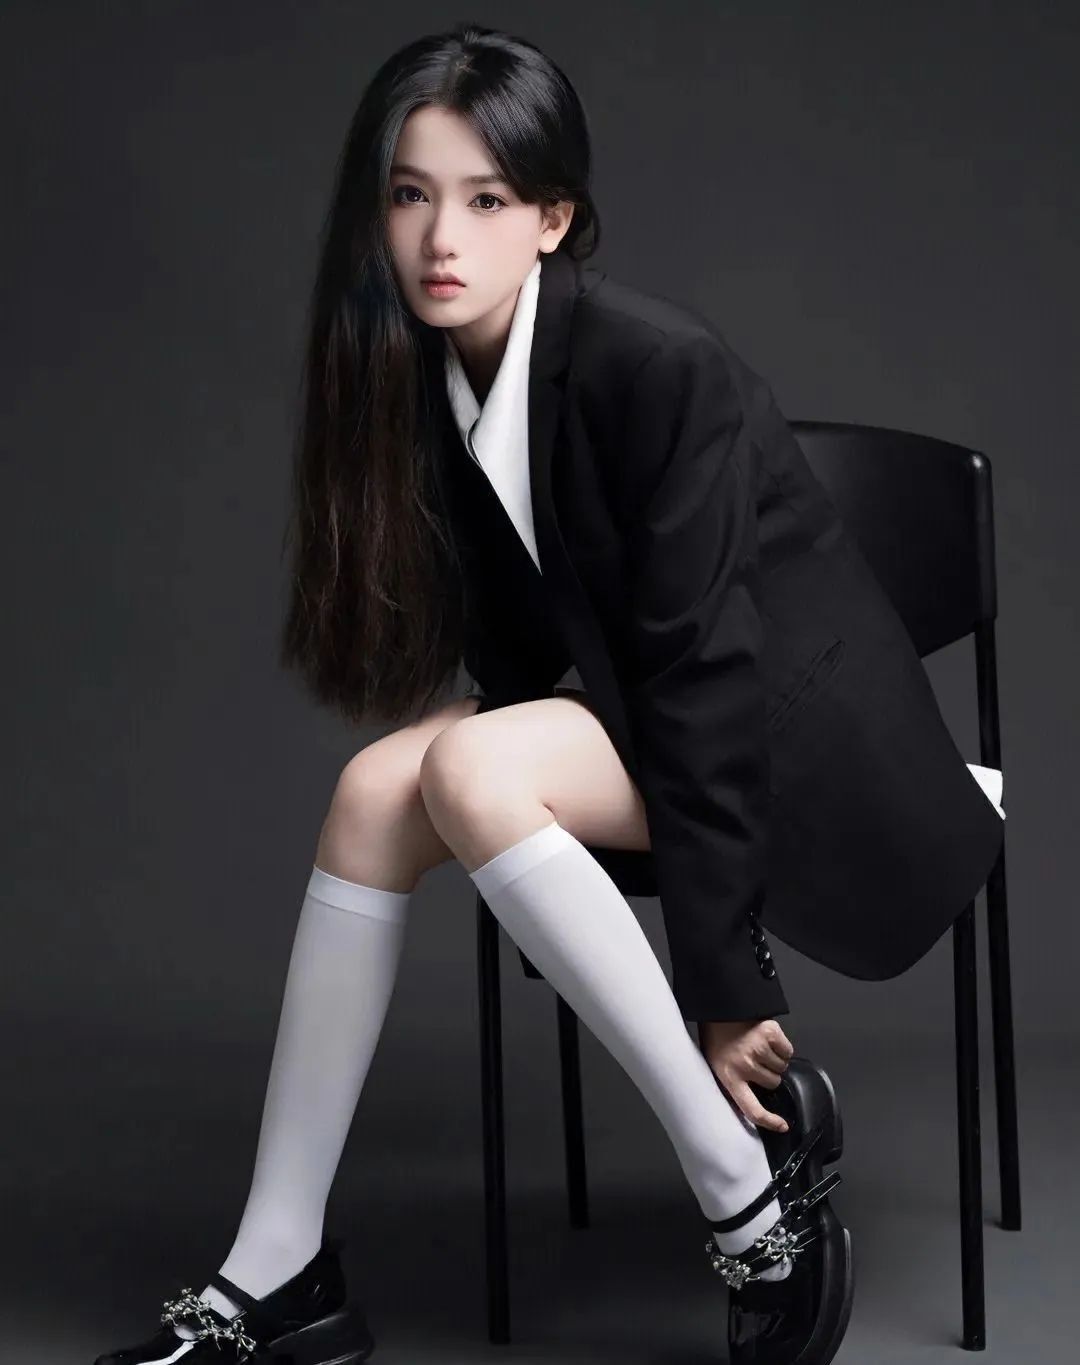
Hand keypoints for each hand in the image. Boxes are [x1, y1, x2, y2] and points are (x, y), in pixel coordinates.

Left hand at [697, 1018, 793, 1132]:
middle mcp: (745, 1065)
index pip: (751, 1109)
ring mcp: (759, 1049)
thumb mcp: (715, 1065)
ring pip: (782, 1067)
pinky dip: (782, 1047)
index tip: (782, 1126)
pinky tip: (766, 1040)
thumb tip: (745, 1107)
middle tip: (754, 1059)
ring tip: (758, 1047)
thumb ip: (731, 1085)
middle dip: (768, 1073)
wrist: (719, 1007)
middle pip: (773, 1083)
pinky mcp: (770, 1033)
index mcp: (728, 1077)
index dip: (769, 1121)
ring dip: (774, 1060)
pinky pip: (788, 1051)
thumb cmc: (716, 1036)